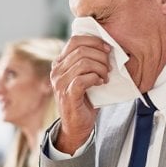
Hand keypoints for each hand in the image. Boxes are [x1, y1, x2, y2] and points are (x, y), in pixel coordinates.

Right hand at [51, 35, 109, 152]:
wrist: (77, 126)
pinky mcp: (67, 95)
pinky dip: (95, 78)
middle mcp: (56, 71)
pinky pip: (82, 79)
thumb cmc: (84, 100)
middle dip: (100, 57)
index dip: (94, 41)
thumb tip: (106, 46)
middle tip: (109, 68)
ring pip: (83, 63)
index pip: (75, 40)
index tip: (107, 49)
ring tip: (105, 77)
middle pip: (81, 50)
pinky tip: (100, 83)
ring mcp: (60, 84)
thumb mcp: (84, 76)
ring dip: (100, 68)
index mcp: (59, 63)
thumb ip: (88, 61)